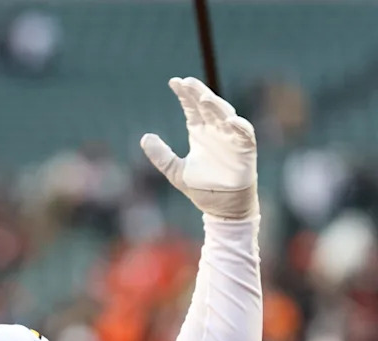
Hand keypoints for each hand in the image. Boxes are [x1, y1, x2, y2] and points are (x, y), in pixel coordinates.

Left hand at [141, 77, 257, 218]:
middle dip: (198, 93)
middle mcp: (216, 132)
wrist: (221, 208)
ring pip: (225, 115)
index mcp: (200, 133)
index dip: (184, 95)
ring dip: (216, 107)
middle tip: (186, 82)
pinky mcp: (245, 150)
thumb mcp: (175, 171)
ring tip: (203, 99)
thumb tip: (145, 138)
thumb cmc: (202, 188)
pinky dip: (239, 127)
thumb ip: (160, 156)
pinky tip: (229, 120)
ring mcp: (231, 139)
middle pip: (207, 106)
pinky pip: (245, 134)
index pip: (191, 108)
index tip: (174, 82)